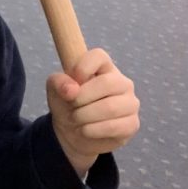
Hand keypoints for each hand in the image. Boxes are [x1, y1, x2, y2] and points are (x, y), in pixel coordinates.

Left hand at [47, 47, 139, 177]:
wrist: (72, 132)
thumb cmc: (67, 103)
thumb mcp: (55, 89)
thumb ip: (59, 82)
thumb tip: (72, 89)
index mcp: (104, 67)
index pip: (99, 56)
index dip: (82, 68)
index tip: (72, 82)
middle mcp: (122, 82)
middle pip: (107, 83)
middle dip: (81, 98)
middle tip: (71, 107)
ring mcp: (130, 103)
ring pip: (110, 107)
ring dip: (84, 116)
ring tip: (76, 119)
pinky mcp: (132, 124)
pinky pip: (113, 126)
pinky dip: (92, 130)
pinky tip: (85, 130)